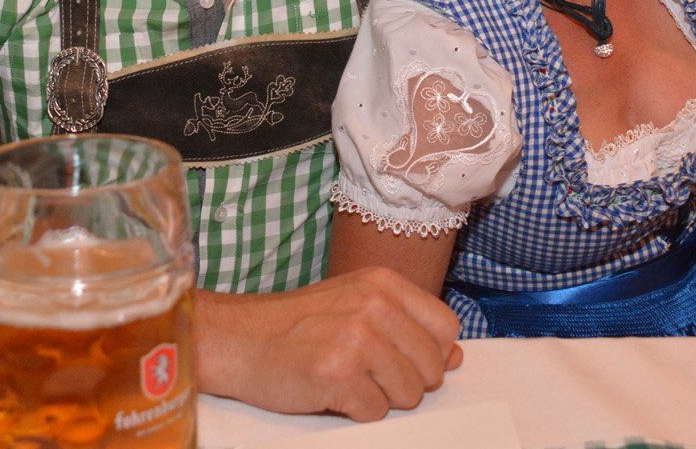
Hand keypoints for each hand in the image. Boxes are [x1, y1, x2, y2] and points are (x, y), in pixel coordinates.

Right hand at [195, 267, 463, 421]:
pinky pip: (377, 413)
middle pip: (432, 366)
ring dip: (381, 398)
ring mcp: (357, 339)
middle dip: (406, 381)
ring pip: (410, 393)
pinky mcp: (338, 374)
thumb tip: (457, 356)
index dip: (431, 353)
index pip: (446, 327)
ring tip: (347, 379)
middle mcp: (374, 305)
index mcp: (384, 283)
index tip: (404, 359)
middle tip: (366, 372)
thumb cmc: (297, 326)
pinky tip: (330, 391)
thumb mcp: (356, 306)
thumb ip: (408, 325)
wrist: (238, 339)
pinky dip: (356, 412)